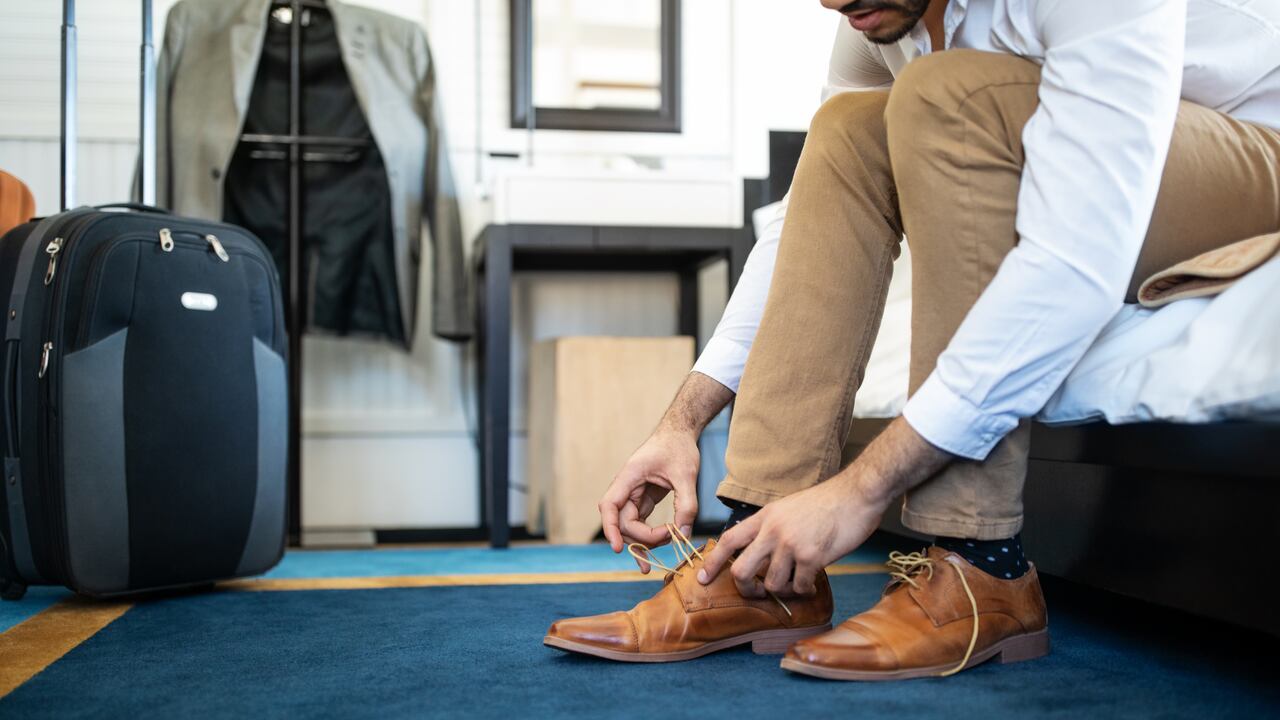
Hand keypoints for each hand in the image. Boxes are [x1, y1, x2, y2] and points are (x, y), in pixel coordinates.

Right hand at [599, 430, 700, 572]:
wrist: (679, 433)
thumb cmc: (679, 447)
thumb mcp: (686, 474)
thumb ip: (686, 504)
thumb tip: (683, 534)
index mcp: (629, 476)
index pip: (609, 506)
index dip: (610, 529)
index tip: (618, 549)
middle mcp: (626, 487)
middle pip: (622, 522)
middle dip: (643, 537)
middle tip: (672, 537)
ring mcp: (633, 495)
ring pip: (630, 526)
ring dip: (646, 540)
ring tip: (671, 541)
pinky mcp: (643, 500)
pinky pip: (640, 523)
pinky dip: (649, 535)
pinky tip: (661, 544)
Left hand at [697, 474, 889, 596]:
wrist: (857, 495)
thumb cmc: (826, 503)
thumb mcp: (788, 508)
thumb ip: (771, 528)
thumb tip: (760, 553)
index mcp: (765, 517)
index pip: (729, 540)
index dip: (712, 561)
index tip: (702, 577)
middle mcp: (773, 530)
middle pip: (741, 570)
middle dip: (746, 589)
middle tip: (758, 593)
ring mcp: (791, 544)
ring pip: (772, 584)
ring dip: (784, 590)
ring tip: (797, 582)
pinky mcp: (812, 556)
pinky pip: (799, 586)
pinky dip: (805, 590)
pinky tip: (812, 582)